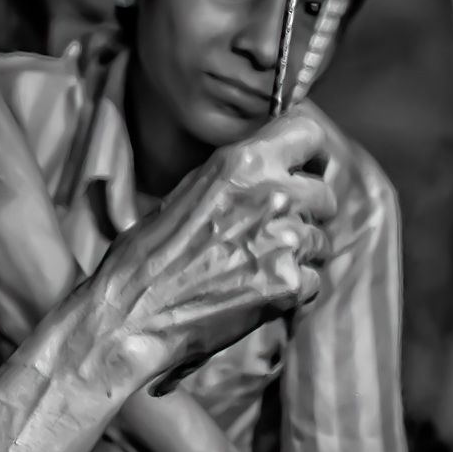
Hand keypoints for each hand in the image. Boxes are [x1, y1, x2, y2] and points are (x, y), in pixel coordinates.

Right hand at [94, 111, 336, 387]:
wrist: (129, 317)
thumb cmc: (144, 258)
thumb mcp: (186, 195)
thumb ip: (234, 181)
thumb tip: (266, 176)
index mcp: (241, 163)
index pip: (308, 134)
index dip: (313, 154)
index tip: (310, 170)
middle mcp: (270, 194)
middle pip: (324, 194)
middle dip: (307, 214)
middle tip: (275, 234)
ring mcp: (283, 240)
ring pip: (320, 241)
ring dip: (298, 255)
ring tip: (254, 268)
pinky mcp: (287, 284)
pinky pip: (312, 281)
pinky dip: (291, 291)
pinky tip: (256, 295)